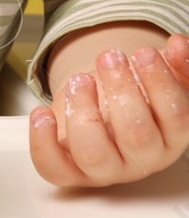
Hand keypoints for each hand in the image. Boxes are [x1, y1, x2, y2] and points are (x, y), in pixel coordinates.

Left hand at [29, 32, 188, 186]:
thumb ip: (175, 63)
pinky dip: (42, 141)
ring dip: (82, 112)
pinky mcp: (71, 172)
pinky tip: (41, 113)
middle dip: (121, 90)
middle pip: (136, 135)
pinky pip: (54, 168)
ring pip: (94, 153)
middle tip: (109, 58)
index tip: (142, 52)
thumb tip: (178, 44)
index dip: (161, 82)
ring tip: (79, 80)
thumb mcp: (160, 78)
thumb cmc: (133, 99)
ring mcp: (107, 170)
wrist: (101, 116)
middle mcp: (143, 159)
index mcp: (172, 136)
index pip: (177, 115)